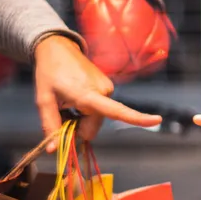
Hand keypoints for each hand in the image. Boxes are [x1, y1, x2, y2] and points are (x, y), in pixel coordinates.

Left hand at [32, 35, 161, 148]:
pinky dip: (86, 110)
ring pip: (96, 119)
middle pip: (93, 127)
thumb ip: (50, 125)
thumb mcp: (43, 101)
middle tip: (61, 115)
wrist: (58, 49)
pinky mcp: (107, 87)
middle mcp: (104, 91)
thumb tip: (53, 150)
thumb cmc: (49, 73)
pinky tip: (75, 98)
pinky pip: (99, 109)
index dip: (137, 118)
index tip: (157, 120)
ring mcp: (107, 88)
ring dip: (81, 119)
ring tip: (67, 103)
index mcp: (89, 94)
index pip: (116, 110)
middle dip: (78, 128)